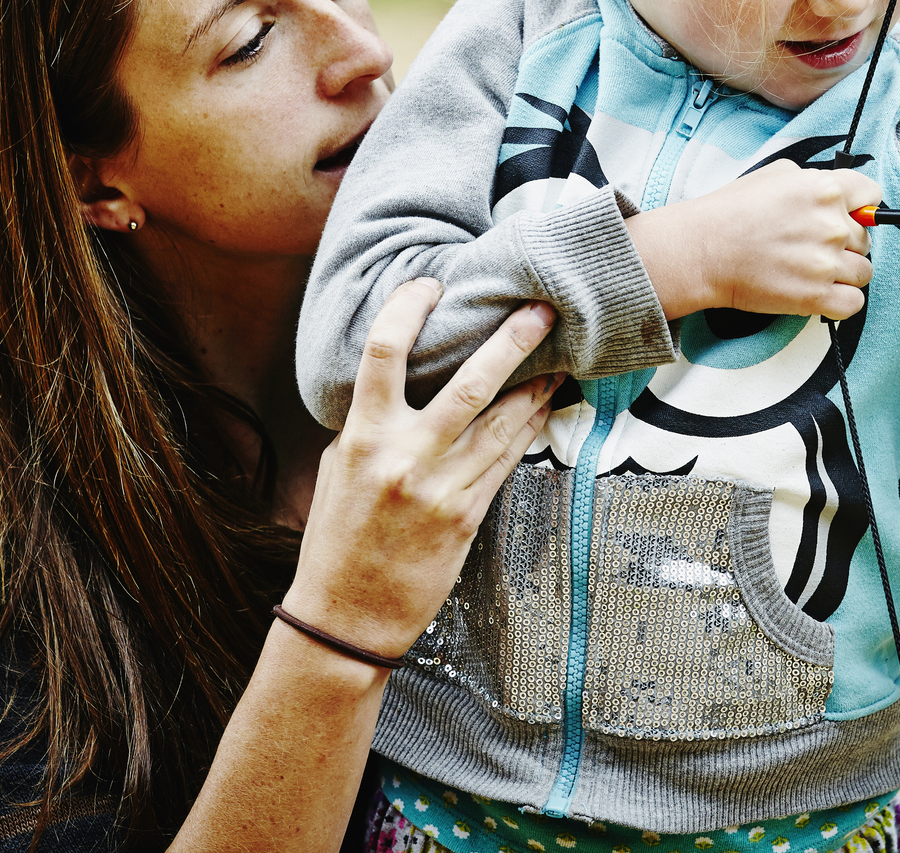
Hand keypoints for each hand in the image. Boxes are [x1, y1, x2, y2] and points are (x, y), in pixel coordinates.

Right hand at [281, 283, 555, 658]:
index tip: (431, 283)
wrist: (346, 615)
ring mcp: (443, 487)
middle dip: (511, 341)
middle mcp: (406, 457)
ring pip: (503, 422)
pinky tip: (547, 405)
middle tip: (540, 309)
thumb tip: (403, 380)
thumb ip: (371, 423)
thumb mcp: (339, 468)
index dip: (408, 307)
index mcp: (363, 436)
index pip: (383, 352)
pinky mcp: (469, 515)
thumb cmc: (338, 537)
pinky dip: (529, 428)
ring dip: (537, 385)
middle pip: (469, 383)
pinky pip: (508, 459)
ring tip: (561, 355)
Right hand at [625, 159, 880, 320]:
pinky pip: (854, 303)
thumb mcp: (776, 174)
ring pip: (863, 271)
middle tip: (812, 247)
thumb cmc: (731, 210)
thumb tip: (840, 193)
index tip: (852, 216)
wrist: (702, 250)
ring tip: (811, 271)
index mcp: (825, 189)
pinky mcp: (816, 296)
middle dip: (845, 243)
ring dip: (843, 273)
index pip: (871, 195)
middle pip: (865, 238)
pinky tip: (819, 293)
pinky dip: (842, 301)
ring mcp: (826, 262)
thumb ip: (815, 180)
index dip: (862, 207)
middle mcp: (833, 225)